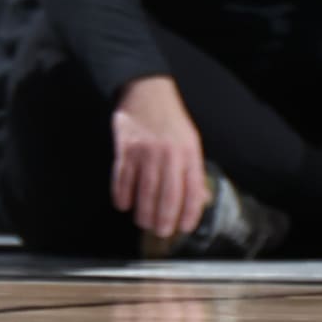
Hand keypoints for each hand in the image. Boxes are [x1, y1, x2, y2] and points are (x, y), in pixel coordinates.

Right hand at [110, 76, 208, 242]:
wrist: (145, 90)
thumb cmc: (170, 118)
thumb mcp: (190, 140)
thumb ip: (194, 171)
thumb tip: (199, 200)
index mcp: (189, 151)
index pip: (192, 191)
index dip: (189, 214)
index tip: (184, 227)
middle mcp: (168, 153)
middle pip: (167, 197)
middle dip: (164, 221)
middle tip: (161, 231)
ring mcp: (145, 151)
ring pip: (144, 194)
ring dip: (143, 214)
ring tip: (144, 221)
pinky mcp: (124, 149)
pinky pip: (122, 181)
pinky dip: (122, 197)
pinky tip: (125, 204)